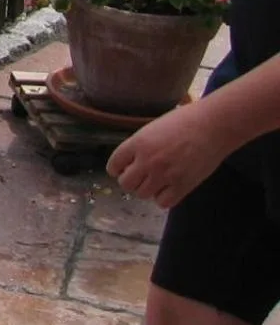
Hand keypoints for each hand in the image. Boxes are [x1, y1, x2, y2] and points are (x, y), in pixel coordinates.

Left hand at [106, 101, 227, 208]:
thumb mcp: (152, 129)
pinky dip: (163, 198)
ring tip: (156, 180)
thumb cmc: (182, 122)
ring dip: (147, 189)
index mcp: (137, 143)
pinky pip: (163, 202)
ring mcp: (165, 175)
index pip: (113, 165)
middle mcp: (147, 161)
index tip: (123, 169)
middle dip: (130, 181)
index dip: (117, 168)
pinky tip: (168, 188)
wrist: (211, 126)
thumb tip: (130, 163)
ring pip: (142, 194)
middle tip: (140, 176)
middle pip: (126, 184)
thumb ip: (138, 146)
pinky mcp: (183, 186)